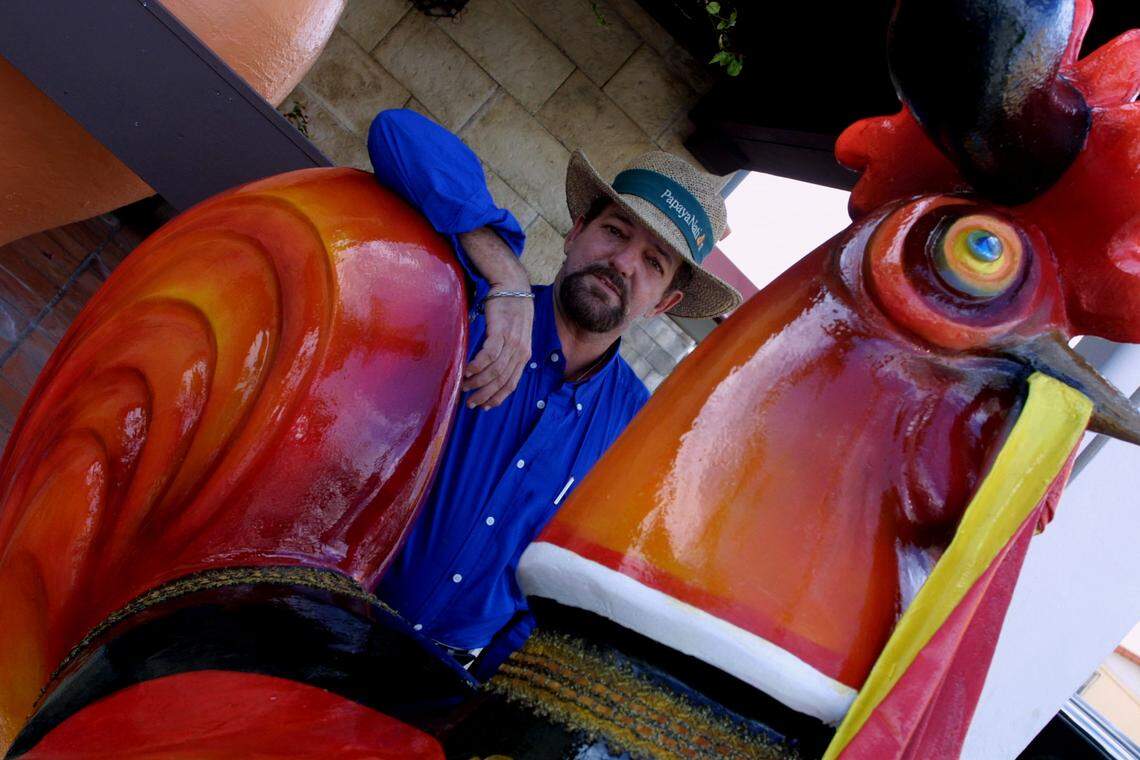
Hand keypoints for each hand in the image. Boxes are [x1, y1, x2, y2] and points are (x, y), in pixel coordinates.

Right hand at [462, 291, 532, 409]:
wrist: (513, 288)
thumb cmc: (510, 313)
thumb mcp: (515, 336)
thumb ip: (507, 354)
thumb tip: (492, 373)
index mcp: (524, 356)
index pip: (511, 384)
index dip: (497, 398)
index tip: (483, 407)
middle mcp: (520, 352)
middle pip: (501, 381)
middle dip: (485, 395)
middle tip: (469, 402)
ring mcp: (512, 342)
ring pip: (495, 370)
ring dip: (478, 382)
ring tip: (465, 386)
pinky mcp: (500, 331)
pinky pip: (489, 354)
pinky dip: (478, 365)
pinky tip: (468, 371)